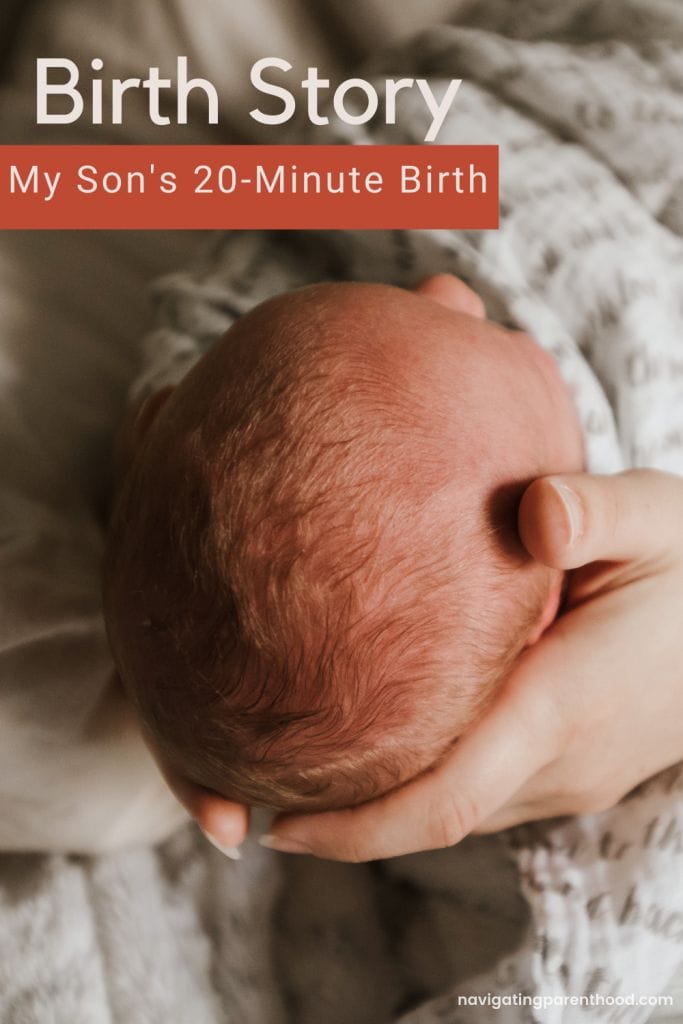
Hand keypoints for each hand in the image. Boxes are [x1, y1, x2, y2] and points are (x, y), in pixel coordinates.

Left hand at [255, 469, 682, 860]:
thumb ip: (596, 512)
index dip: (358, 824)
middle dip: (343, 823)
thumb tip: (538, 510)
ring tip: (297, 764)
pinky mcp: (569, 770)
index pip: (447, 795)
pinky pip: (478, 792)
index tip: (277, 823)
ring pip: (453, 810)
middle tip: (247, 796)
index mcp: (565, 705)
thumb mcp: (656, 518)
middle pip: (432, 817)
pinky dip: (419, 782)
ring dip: (377, 803)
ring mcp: (568, 777)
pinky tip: (380, 736)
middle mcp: (560, 762)